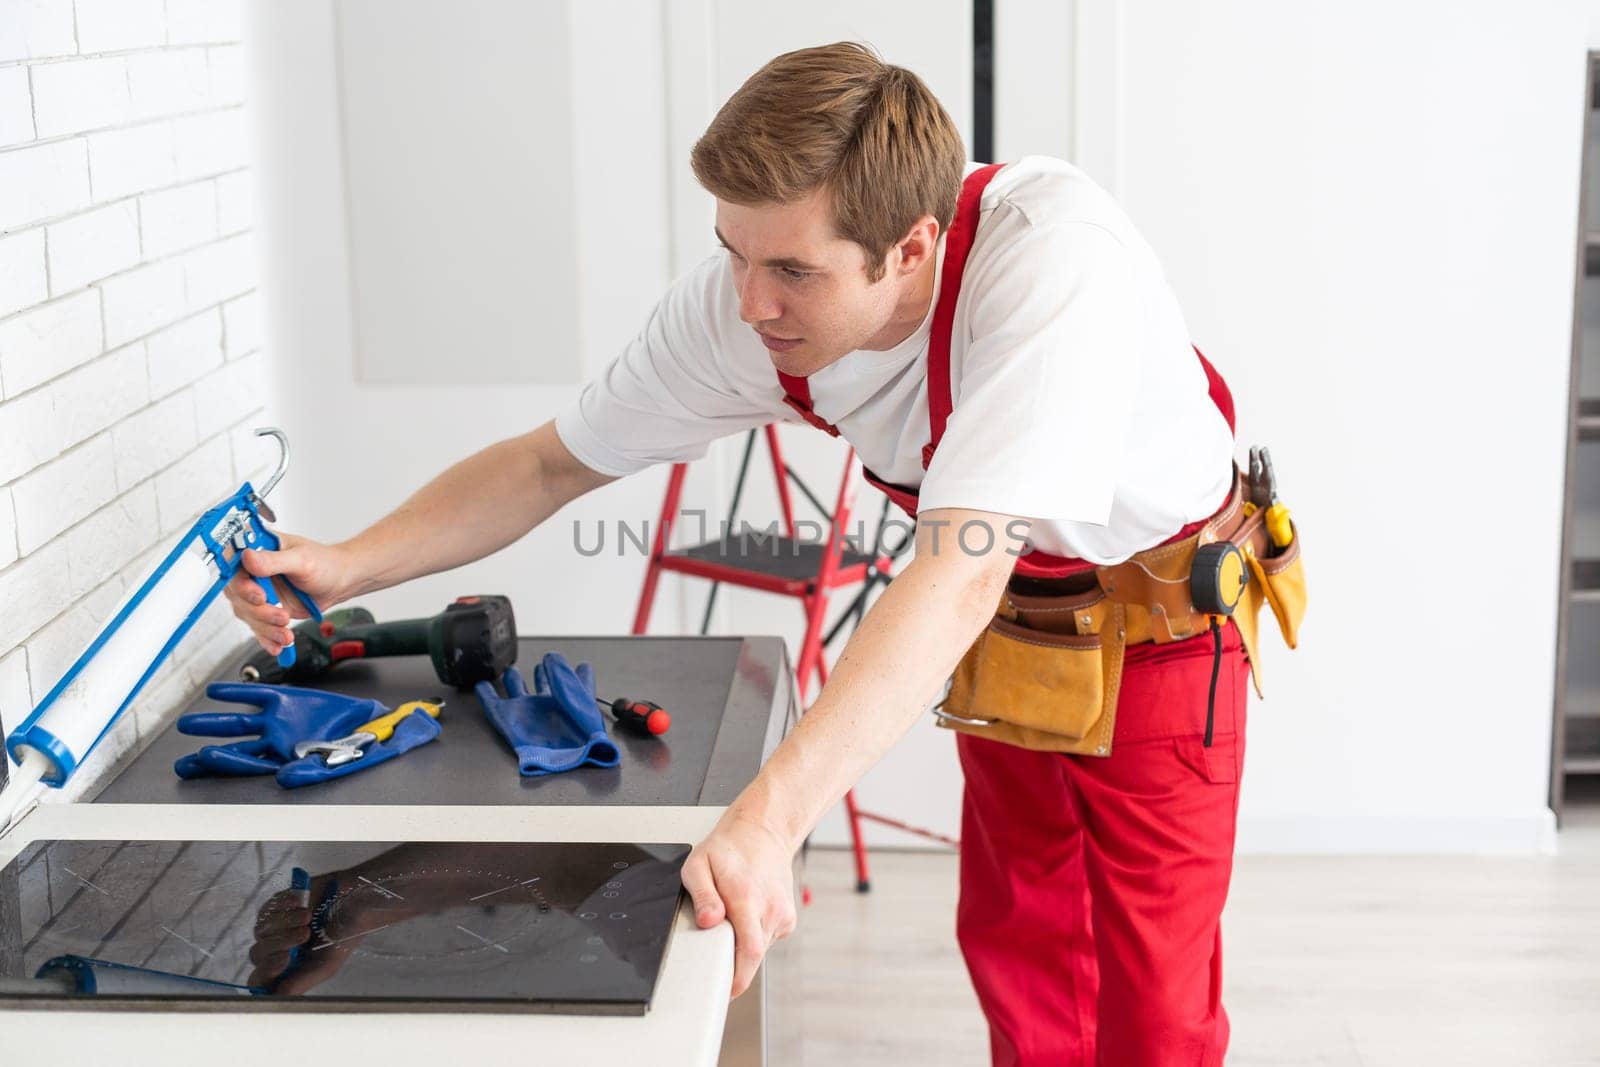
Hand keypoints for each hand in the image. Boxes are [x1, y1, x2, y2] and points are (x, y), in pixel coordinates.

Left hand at [173, 684, 385, 777]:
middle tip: (182, 762)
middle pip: (233, 751)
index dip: (226, 762)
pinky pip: (256, 696)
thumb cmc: (358, 751)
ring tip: (186, 725)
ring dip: (212, 725)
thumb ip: (309, 772)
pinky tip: (215, 692)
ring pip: (238, 726)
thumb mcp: (337, 764)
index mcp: (283, 763)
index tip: (205, 756)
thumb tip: (282, 779)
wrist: (375, 725)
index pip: (247, 765)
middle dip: (207, 757)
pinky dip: (236, 694)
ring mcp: (277, 722)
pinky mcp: (286, 699)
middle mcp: (274, 745)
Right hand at [222, 532, 355, 654]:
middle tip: (281, 615)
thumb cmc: (324, 564)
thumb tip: (247, 556)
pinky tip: (277, 645)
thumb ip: (273, 560)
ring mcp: (258, 592)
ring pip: (248, 614)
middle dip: (259, 611)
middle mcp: (253, 571)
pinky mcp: (265, 610)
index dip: (241, 584)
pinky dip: (267, 638)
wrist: (338, 582)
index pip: (233, 566)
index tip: (258, 596)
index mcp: (258, 550)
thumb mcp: (301, 560)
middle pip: (238, 595)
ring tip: (286, 631)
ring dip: (266, 627)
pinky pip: (259, 627)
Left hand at [247, 870, 412, 994]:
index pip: (262, 980)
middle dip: (279, 944)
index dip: (265, 973)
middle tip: (304, 933)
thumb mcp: (328, 963)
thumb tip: (279, 996)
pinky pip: (266, 910)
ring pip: (261, 931)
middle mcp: (277, 951)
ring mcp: (274, 929)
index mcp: (288, 970)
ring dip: (285, 923)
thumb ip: (302, 980)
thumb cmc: (345, 934)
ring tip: (308, 915)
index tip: (284, 958)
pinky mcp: (275, 907)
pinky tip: (300, 903)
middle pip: (257, 954)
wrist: (356, 901)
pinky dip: (282, 907)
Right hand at [474, 654, 619, 775]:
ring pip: (517, 691)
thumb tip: (554, 656)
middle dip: (541, 674)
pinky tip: (481, 685)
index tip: (578, 665)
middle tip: (540, 666)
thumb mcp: (580, 696)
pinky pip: (492, 705)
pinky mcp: (507, 720)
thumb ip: (568, 676)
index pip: (571, 681)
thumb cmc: (580, 732)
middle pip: (542, 685)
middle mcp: (546, 705)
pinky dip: (486, 694)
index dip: (574, 673)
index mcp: (566, 698)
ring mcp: (526, 712)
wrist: (565, 760)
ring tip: (511, 672)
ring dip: (513, 681)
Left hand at [681, 812, 797, 998]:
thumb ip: (702, 896)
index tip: (724, 990)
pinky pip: (767, 939)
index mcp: (747, 898)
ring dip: (742, 945)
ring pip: (759, 949)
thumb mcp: (698, 864)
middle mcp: (769, 908)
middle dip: (734, 963)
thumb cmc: (729, 849)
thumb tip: (709, 922)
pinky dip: (753, 936)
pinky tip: (747, 914)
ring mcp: (782, 914)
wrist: (764, 833)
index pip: (748, 951)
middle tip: (717, 952)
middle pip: (753, 955)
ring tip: (732, 917)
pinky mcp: (787, 919)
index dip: (738, 979)